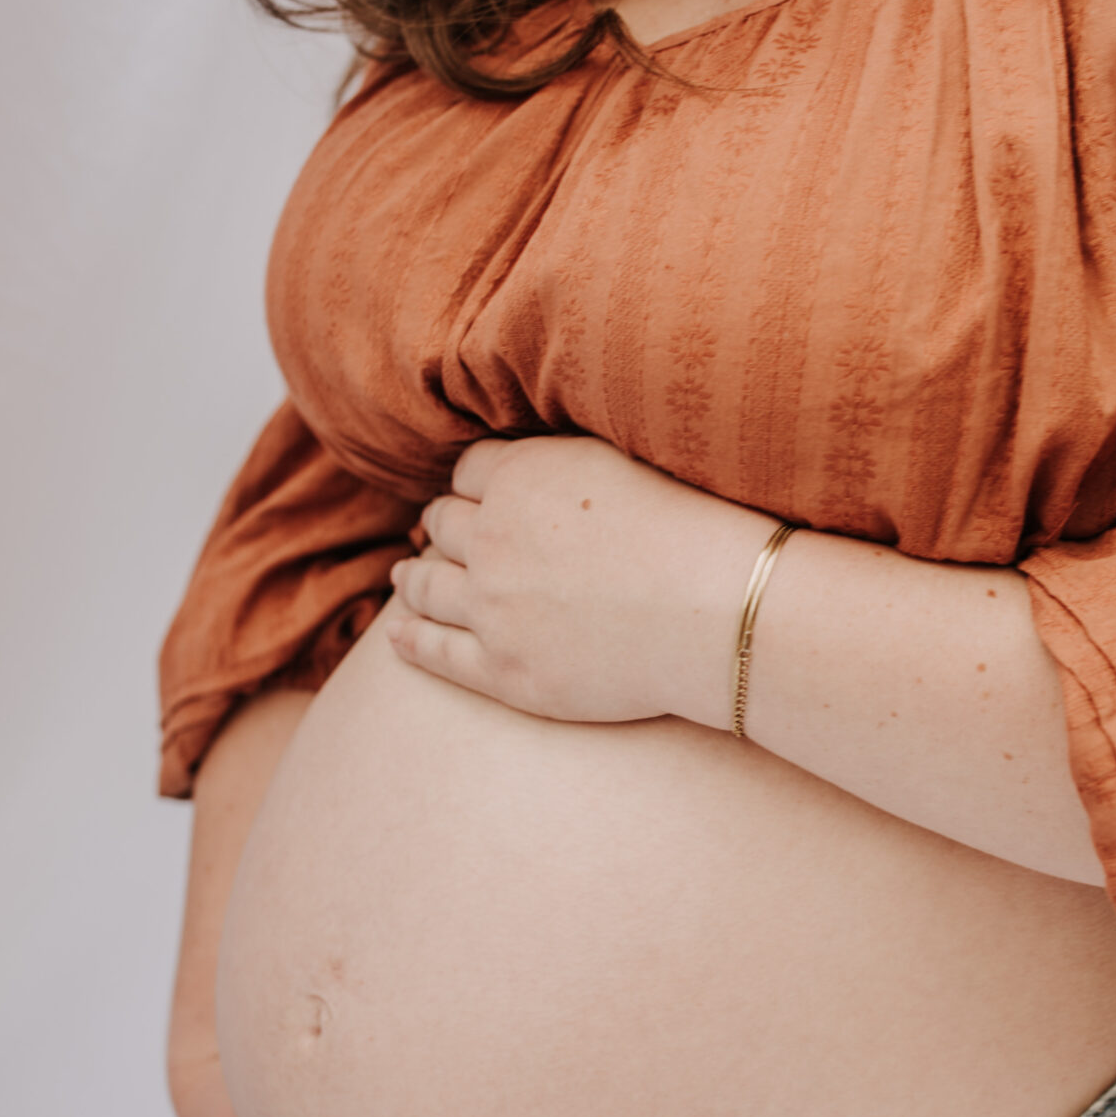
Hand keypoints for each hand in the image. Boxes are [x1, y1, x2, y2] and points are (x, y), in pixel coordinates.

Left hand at [387, 433, 761, 724]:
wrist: (716, 609)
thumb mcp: (621, 455)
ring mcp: (491, 607)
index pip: (468, 472)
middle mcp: (490, 538)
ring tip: (406, 578)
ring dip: (413, 578)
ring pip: (426, 585)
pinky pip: (435, 651)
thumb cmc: (691, 525)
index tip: (473, 495)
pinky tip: (399, 634)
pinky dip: (410, 638)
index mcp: (519, 477)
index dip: (471, 484)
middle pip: (442, 525)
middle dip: (441, 528)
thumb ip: (563, 452)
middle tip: (437, 535)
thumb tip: (533, 446)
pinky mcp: (503, 670)